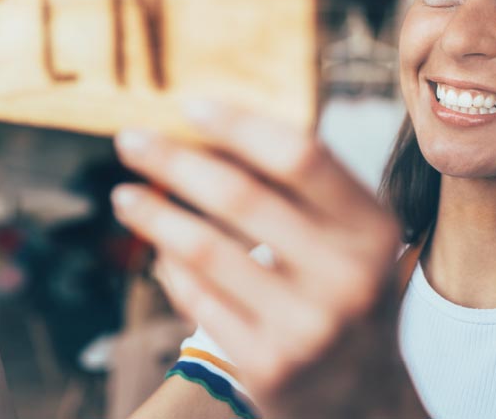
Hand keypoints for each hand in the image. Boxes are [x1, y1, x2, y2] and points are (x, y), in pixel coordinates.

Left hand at [112, 101, 424, 418]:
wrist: (363, 397)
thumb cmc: (344, 293)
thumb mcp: (350, 239)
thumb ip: (302, 189)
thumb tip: (211, 130)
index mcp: (371, 229)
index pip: (300, 156)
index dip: (239, 125)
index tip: (188, 105)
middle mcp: (347, 276)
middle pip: (240, 195)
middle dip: (174, 160)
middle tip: (129, 139)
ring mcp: (307, 326)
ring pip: (205, 250)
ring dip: (154, 214)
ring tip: (124, 195)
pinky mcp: (269, 366)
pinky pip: (198, 300)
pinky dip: (170, 268)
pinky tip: (158, 250)